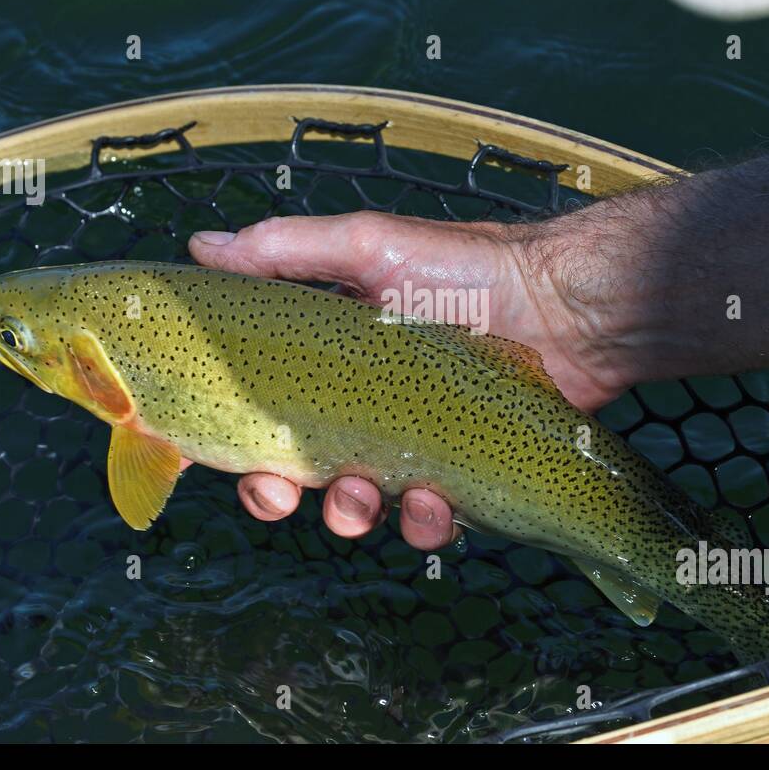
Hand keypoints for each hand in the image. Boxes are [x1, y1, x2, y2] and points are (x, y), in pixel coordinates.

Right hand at [187, 209, 643, 548]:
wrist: (567, 302)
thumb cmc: (469, 267)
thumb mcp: (371, 246)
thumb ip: (286, 251)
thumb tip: (201, 247)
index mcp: (331, 360)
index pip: (268, 410)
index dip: (242, 441)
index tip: (228, 456)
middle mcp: (366, 406)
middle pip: (303, 468)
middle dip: (283, 492)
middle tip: (286, 496)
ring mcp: (415, 444)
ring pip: (364, 503)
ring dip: (353, 512)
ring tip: (366, 497)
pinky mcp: (464, 473)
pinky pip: (432, 518)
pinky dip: (426, 522)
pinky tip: (434, 504)